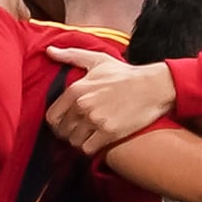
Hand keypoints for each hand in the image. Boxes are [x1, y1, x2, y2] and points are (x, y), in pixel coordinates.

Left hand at [44, 49, 177, 153]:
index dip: (57, 124)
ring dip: (80, 142)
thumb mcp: (97, 60)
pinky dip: (91, 148)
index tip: (67, 124)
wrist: (153, 87)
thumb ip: (71, 55)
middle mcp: (82, 105)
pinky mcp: (109, 132)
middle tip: (80, 132)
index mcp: (76, 89)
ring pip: (74, 142)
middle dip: (69, 134)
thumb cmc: (125, 74)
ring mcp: (96, 119)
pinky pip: (88, 149)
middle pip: (63, 132)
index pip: (52, 117)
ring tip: (89, 136)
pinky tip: (98, 142)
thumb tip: (49, 51)